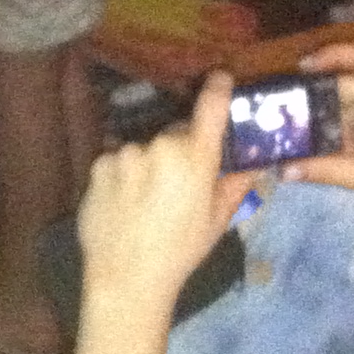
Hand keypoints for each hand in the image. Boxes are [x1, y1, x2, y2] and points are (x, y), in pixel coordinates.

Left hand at [76, 73, 247, 308]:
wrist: (127, 276)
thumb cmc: (180, 251)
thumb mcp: (216, 221)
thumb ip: (234, 185)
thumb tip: (254, 164)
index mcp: (196, 158)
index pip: (210, 108)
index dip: (217, 88)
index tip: (219, 76)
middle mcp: (161, 146)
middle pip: (174, 134)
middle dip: (179, 150)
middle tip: (177, 184)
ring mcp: (127, 153)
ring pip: (144, 148)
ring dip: (147, 163)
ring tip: (146, 199)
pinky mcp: (99, 163)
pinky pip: (117, 159)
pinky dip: (122, 173)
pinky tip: (124, 200)